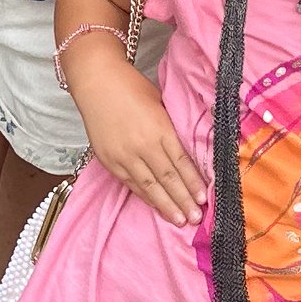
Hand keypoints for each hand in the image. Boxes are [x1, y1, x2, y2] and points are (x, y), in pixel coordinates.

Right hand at [74, 55, 206, 225]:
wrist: (96, 81)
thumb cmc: (131, 86)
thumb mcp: (160, 103)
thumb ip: (171, 128)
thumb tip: (187, 149)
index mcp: (159, 129)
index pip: (180, 162)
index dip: (193, 182)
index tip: (204, 198)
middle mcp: (142, 146)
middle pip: (167, 179)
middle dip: (183, 200)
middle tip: (196, 218)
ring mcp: (123, 155)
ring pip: (148, 186)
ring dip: (165, 205)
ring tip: (179, 220)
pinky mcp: (109, 160)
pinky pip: (130, 183)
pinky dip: (144, 196)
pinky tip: (155, 205)